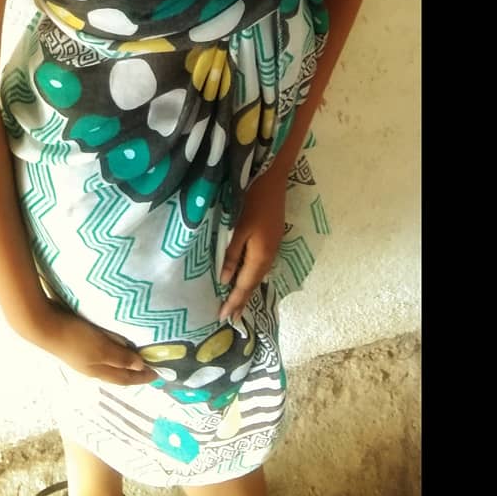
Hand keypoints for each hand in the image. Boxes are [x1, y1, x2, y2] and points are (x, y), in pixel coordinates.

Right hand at [30, 305, 157, 386]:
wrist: (44, 326)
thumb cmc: (75, 338)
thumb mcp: (101, 348)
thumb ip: (120, 357)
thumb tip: (140, 367)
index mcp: (98, 371)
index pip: (124, 378)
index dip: (141, 377)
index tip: (158, 374)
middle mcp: (91, 367)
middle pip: (116, 374)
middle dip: (132, 373)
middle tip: (148, 368)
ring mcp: (82, 357)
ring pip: (108, 364)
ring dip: (122, 362)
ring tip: (133, 357)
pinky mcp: (76, 345)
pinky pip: (100, 353)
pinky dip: (112, 352)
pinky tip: (112, 344)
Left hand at [218, 171, 285, 323]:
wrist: (272, 177)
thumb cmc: (252, 199)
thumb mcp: (237, 227)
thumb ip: (231, 254)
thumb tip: (225, 281)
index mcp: (260, 255)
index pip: (244, 286)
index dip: (234, 302)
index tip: (224, 318)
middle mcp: (269, 255)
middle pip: (253, 284)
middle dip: (241, 301)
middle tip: (230, 318)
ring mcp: (272, 247)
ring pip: (257, 275)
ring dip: (246, 290)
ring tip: (236, 303)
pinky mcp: (271, 238)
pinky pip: (259, 265)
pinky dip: (250, 276)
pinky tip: (245, 277)